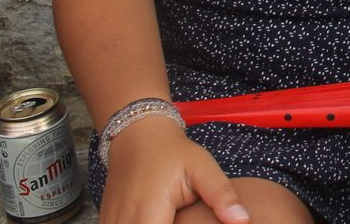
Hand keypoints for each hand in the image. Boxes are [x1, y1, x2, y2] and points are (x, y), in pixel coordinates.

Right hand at [99, 116, 248, 223]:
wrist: (137, 135)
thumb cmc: (172, 151)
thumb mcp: (202, 168)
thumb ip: (221, 196)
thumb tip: (243, 221)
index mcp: (149, 213)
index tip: (189, 223)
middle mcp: (125, 221)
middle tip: (183, 218)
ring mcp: (112, 222)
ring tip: (172, 216)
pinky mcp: (106, 221)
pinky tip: (158, 217)